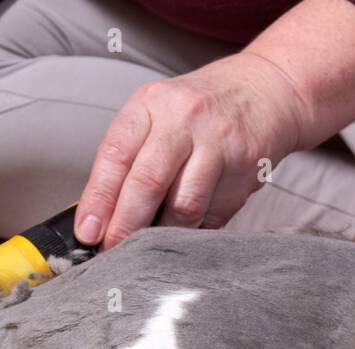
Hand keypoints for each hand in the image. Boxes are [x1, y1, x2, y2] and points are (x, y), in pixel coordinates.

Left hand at [74, 51, 307, 250]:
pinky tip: (187, 230)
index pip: (116, 155)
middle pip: (148, 183)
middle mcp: (184, 119)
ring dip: (162, 234)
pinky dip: (194, 231)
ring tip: (149, 245)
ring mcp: (218, 144)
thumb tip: (102, 215)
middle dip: (125, 226)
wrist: (267, 90)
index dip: (99, 199)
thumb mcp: (158, 113)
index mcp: (151, 104)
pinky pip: (212, 216)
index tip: (87, 232)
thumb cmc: (202, 108)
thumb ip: (131, 155)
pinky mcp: (244, 170)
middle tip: (112, 251)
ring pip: (183, 207)